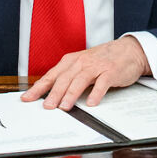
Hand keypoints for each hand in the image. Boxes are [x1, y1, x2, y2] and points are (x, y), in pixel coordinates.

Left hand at [21, 37, 148, 110]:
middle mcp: (82, 62)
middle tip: (46, 107)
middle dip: (54, 93)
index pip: (51, 75)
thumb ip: (69, 77)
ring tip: (64, 107)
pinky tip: (91, 103)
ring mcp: (96, 67)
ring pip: (80, 81)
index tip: (27, 98)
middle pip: (64, 79)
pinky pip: (102, 83)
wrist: (129, 50)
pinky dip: (96, 94)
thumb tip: (51, 94)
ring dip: (71, 94)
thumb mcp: (82, 64)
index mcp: (71, 61)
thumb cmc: (103, 59)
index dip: (39, 87)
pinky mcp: (110, 72)